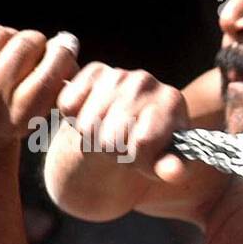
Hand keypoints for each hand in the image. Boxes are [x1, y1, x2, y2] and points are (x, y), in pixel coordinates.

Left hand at [0, 19, 77, 149]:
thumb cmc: (19, 112)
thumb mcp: (43, 108)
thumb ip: (58, 80)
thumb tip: (67, 43)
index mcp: (20, 117)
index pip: (48, 73)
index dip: (62, 53)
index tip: (66, 46)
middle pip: (23, 47)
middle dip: (35, 40)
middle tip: (38, 43)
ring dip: (10, 35)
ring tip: (13, 45)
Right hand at [57, 62, 190, 181]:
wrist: (134, 125)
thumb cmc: (154, 148)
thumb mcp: (167, 163)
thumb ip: (173, 168)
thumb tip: (173, 172)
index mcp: (172, 102)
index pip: (142, 141)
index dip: (136, 159)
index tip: (142, 157)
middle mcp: (147, 82)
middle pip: (110, 138)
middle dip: (114, 152)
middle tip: (123, 147)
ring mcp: (119, 74)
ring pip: (86, 126)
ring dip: (93, 140)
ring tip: (110, 135)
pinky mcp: (93, 71)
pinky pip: (68, 105)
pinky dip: (74, 119)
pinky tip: (93, 117)